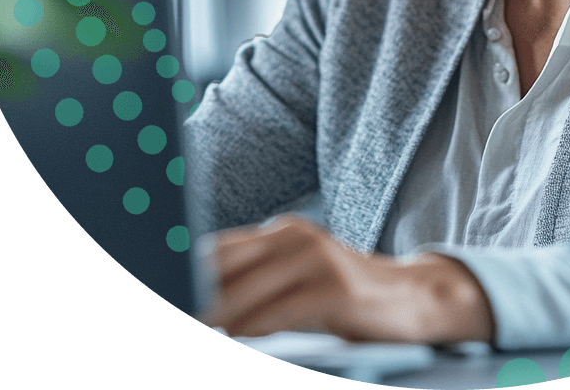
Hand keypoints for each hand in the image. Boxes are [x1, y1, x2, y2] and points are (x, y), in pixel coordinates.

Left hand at [196, 214, 495, 344]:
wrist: (411, 298)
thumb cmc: (341, 298)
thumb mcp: (294, 284)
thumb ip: (252, 286)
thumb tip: (200, 303)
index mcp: (280, 233)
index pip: (216, 250)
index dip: (181, 270)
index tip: (158, 281)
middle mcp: (296, 236)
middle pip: (225, 265)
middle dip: (192, 291)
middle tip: (173, 304)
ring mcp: (318, 258)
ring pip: (248, 289)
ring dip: (214, 313)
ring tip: (194, 320)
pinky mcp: (337, 288)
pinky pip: (283, 310)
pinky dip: (254, 327)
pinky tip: (236, 336)